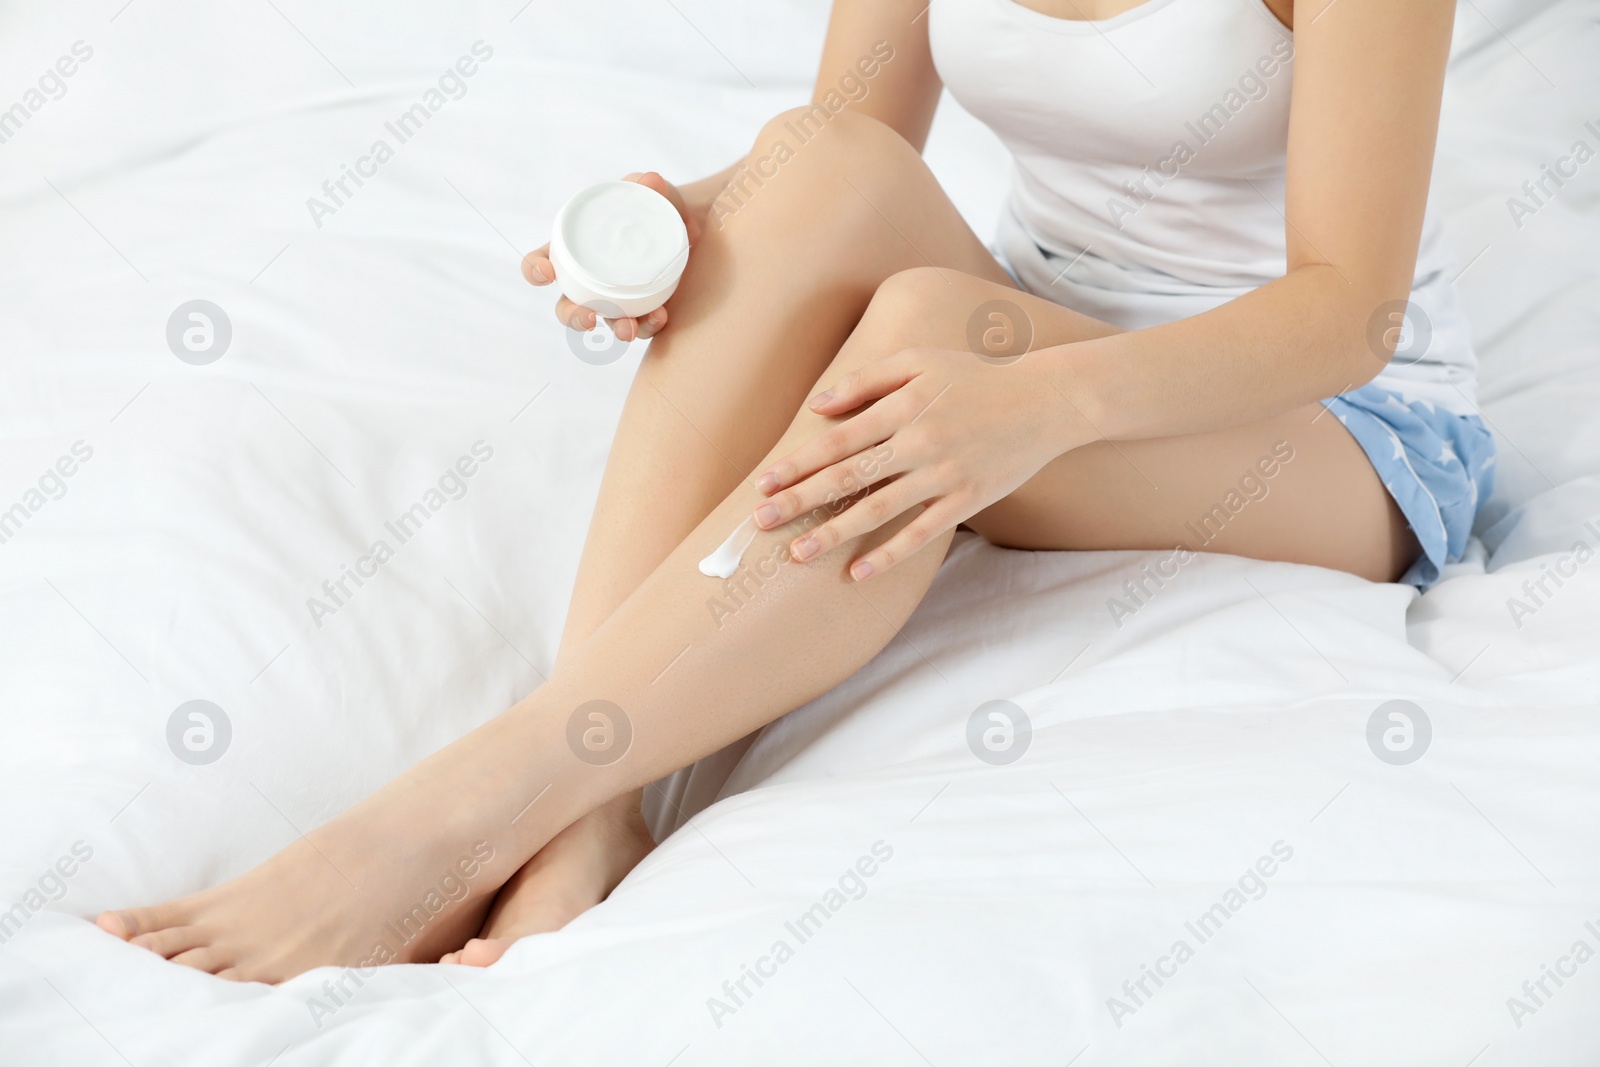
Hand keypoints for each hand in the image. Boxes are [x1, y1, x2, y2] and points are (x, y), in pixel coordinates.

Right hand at [523, 171, 703, 341]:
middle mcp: (592, 279)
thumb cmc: (662, 207)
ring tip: (627, 330)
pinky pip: (641, 326)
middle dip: (572, 316)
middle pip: (567, 305)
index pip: (545, 260)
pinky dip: (648, 325)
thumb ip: (651, 187)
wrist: (699, 228)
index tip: (545, 273)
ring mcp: (618, 299)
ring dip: (614, 329)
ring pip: (605, 321)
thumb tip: (650, 180)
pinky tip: (659, 317)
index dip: (536, 269)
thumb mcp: (657, 194)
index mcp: (578, 247)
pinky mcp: (645, 310)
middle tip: (587, 317)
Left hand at [751, 348, 1093, 579]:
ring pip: (879, 510)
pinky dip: (889, 555)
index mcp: (905, 406)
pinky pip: (921, 534)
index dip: (799, 462)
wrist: (1048, 400)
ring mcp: (944, 474)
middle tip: (759, 521)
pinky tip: (857, 572)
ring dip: (834, 533)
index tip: (764, 482)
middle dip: (800, 500)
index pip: (839, 439)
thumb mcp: (921, 361)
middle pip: (849, 476)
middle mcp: (920, 442)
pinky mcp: (967, 500)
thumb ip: (866, 380)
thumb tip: (818, 405)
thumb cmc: (977, 377)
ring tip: (797, 553)